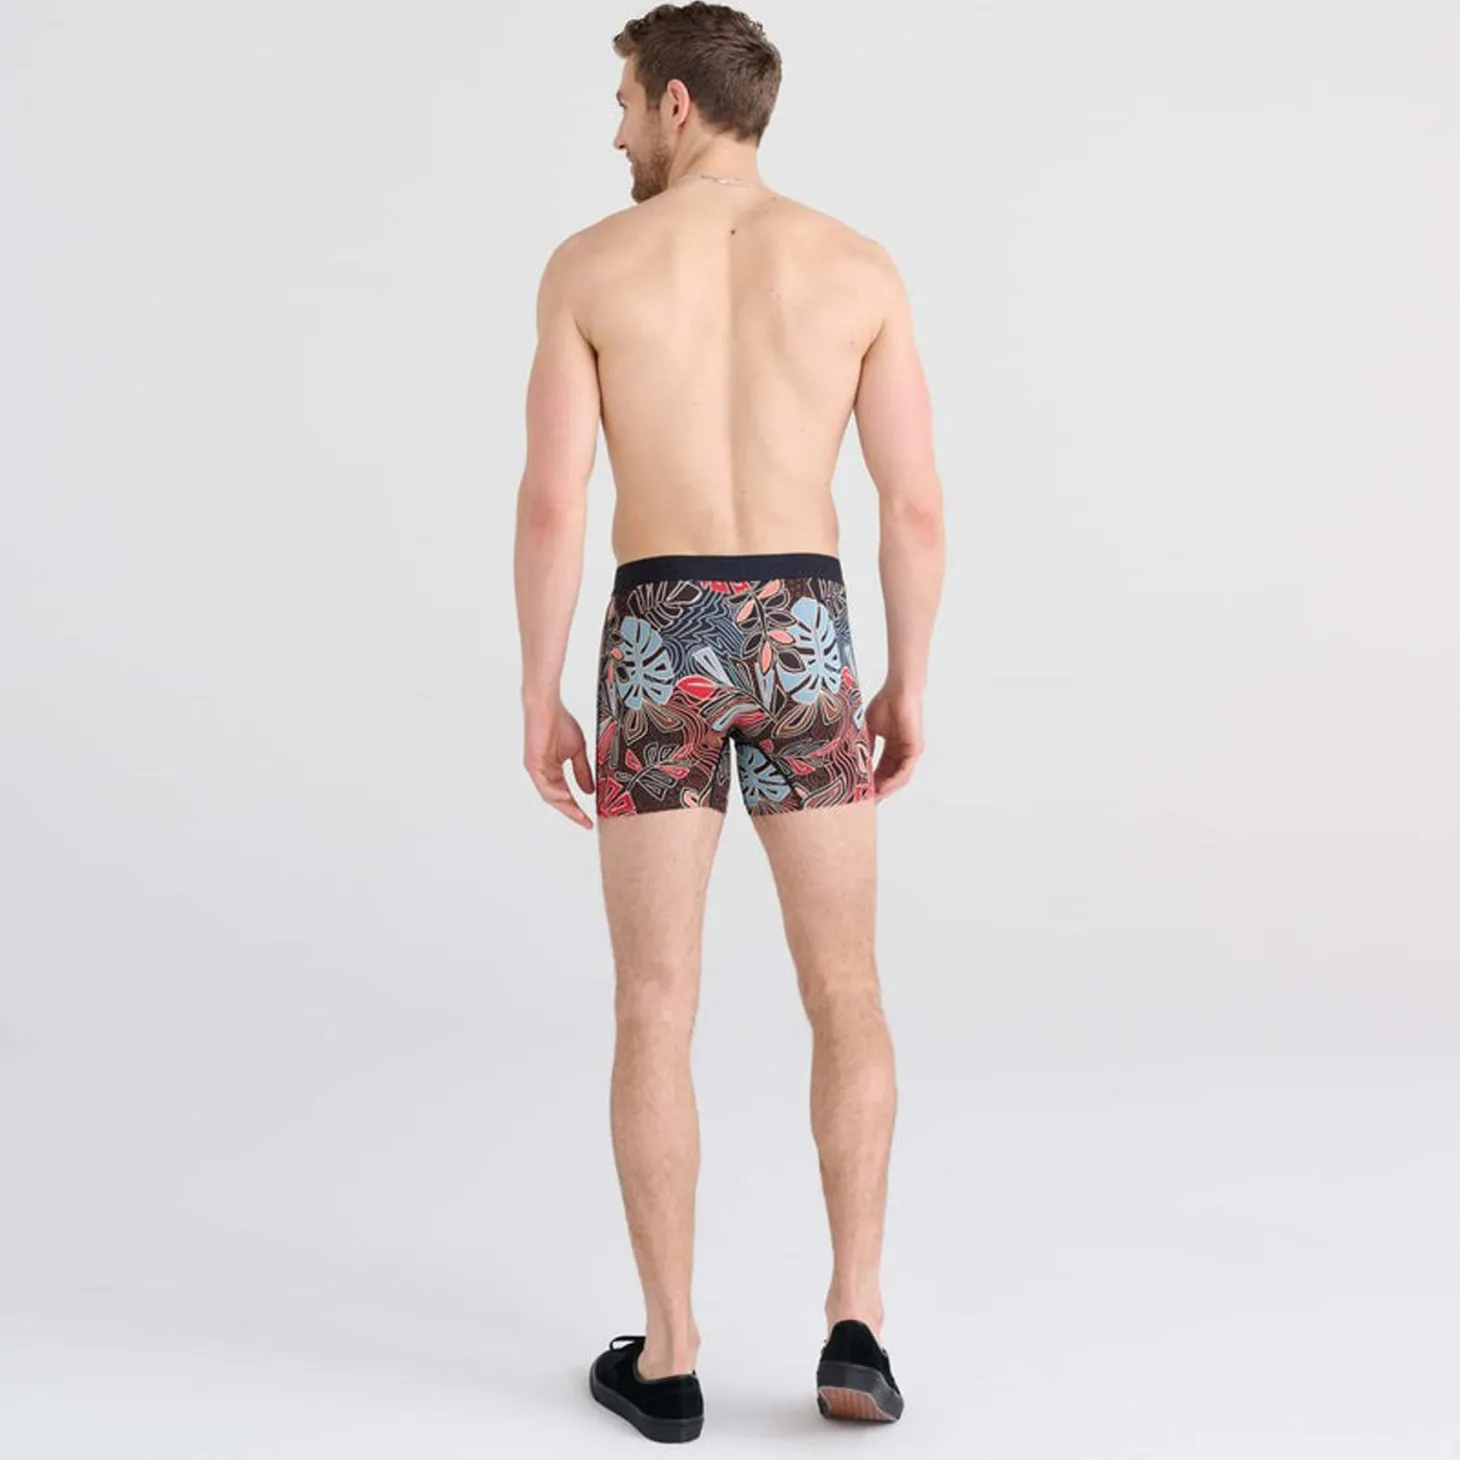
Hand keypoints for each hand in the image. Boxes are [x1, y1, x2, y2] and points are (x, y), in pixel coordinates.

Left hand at [523, 698, 594, 828]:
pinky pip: (543, 783)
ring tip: (579, 815)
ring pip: (549, 795)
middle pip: (557, 800)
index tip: (590, 820)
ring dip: (565, 806)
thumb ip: (582, 771)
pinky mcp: (532, 763)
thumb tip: (589, 792)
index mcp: (552, 771)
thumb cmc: (560, 723)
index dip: (577, 809)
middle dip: (572, 813)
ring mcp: (536, 769)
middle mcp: (543, 774)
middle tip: (586, 823)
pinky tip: (567, 796)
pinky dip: (554, 792)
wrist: (548, 706)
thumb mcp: (577, 751)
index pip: (565, 795)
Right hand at [864, 684, 923, 800]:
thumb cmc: (885, 703)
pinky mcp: (915, 750)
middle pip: (890, 778)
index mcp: (893, 748)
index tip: (858, 792)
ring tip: (871, 799)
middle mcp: (903, 753)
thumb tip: (852, 763)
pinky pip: (904, 771)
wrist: (898, 691)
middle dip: (877, 791)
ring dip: (885, 790)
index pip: (881, 771)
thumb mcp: (868, 730)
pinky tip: (882, 787)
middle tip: (863, 802)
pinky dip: (893, 781)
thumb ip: (864, 747)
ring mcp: (910, 752)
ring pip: (898, 778)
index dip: (870, 782)